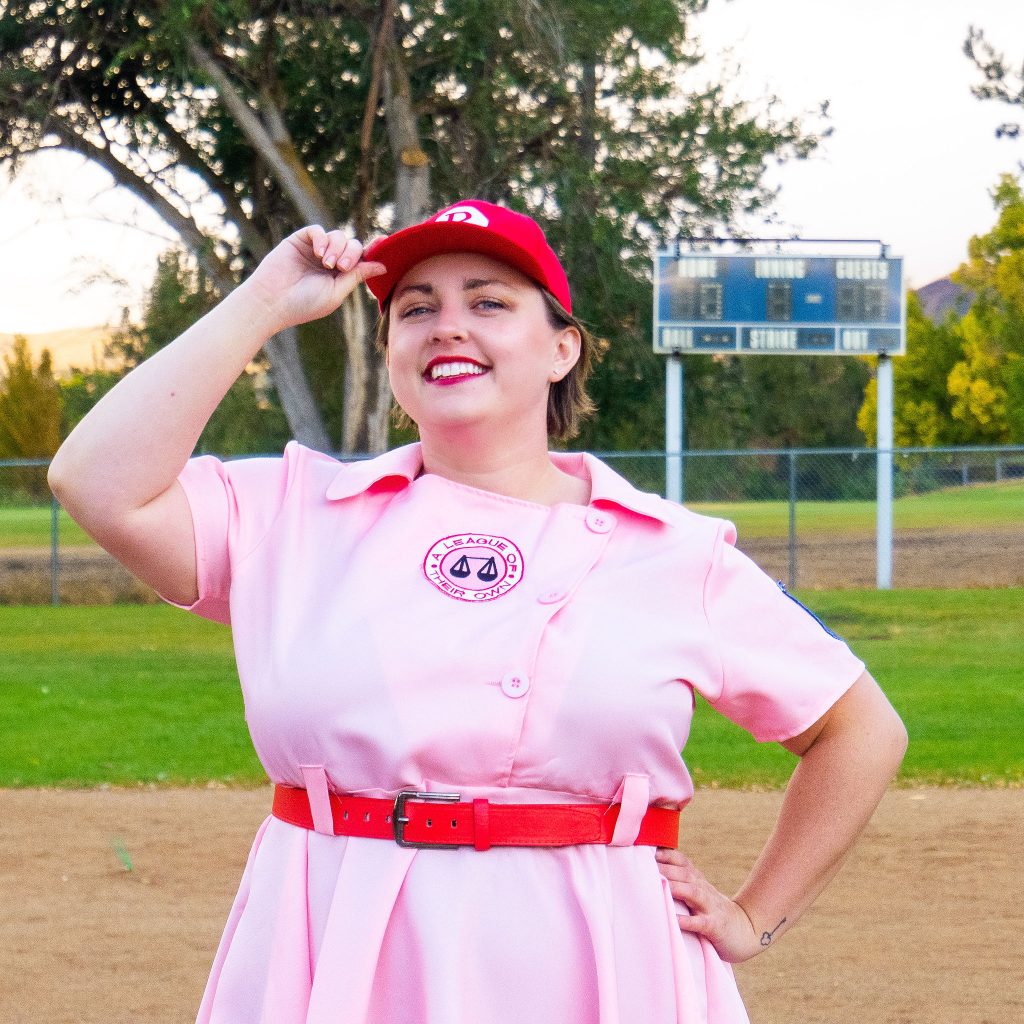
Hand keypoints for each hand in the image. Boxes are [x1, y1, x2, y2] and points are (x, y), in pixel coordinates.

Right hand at [243, 225, 386, 331]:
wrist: (273, 301)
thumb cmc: (304, 303)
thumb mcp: (337, 292)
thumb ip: (357, 275)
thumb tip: (382, 266)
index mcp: (341, 276)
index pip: (361, 259)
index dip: (373, 250)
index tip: (383, 241)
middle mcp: (330, 261)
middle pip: (353, 245)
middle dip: (352, 254)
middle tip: (340, 268)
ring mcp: (315, 250)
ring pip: (338, 236)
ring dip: (337, 248)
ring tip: (327, 264)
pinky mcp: (300, 241)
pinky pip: (318, 230)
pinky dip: (323, 239)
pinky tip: (319, 253)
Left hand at [655, 847, 764, 963]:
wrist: (746, 930)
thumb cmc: (711, 910)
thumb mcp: (698, 892)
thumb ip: (679, 882)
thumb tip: (650, 873)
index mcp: (697, 880)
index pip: (682, 861)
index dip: (666, 854)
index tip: (647, 851)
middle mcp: (703, 889)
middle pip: (684, 874)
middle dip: (665, 869)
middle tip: (644, 868)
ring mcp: (710, 907)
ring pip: (692, 892)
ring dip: (675, 888)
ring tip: (658, 886)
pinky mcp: (715, 926)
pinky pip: (700, 922)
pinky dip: (686, 920)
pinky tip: (673, 920)